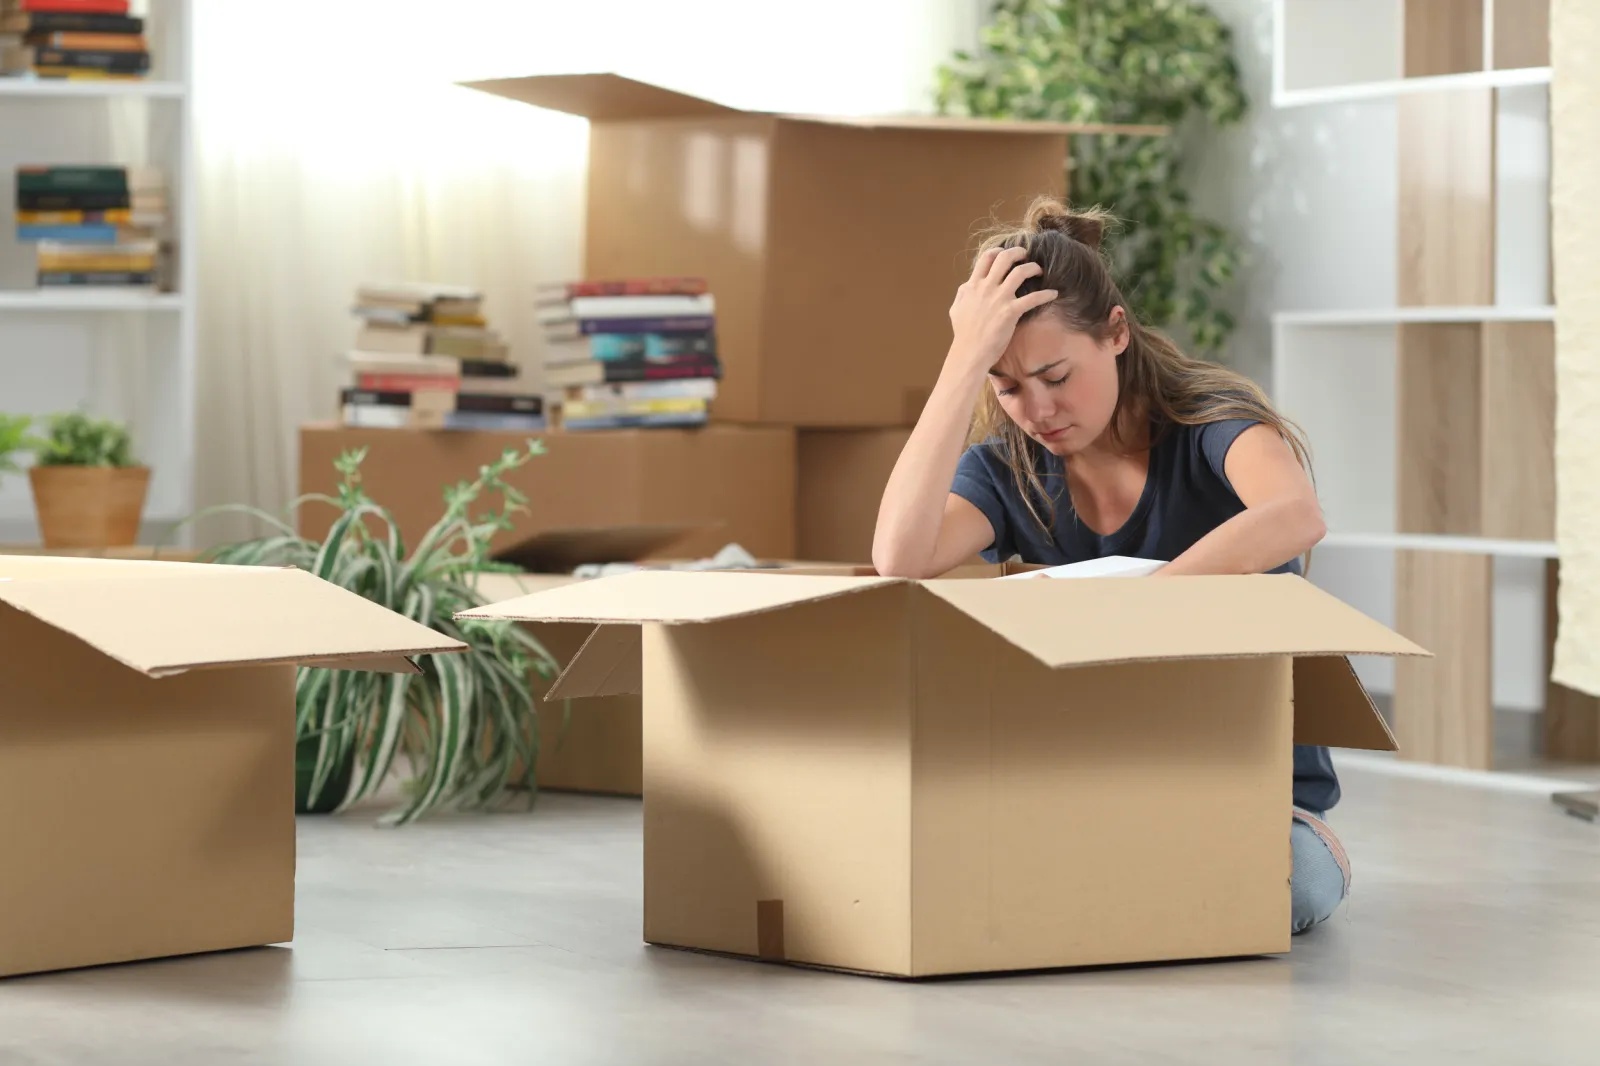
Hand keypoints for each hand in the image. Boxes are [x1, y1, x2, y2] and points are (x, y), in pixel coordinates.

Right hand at [947, 246, 1058, 374]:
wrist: (969, 353)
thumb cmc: (963, 334)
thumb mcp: (956, 309)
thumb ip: (963, 293)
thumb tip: (967, 284)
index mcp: (973, 286)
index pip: (986, 258)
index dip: (999, 251)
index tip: (1006, 253)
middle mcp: (987, 288)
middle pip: (1005, 258)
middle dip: (1018, 252)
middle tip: (1026, 255)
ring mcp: (999, 299)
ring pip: (1020, 272)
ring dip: (1033, 268)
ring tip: (1039, 270)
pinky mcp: (1011, 312)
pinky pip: (1033, 298)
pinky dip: (1046, 294)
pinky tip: (1053, 294)